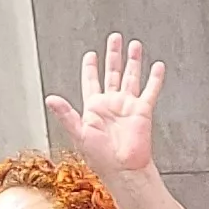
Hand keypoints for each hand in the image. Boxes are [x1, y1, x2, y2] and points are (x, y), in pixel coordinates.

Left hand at [45, 34, 165, 180]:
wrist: (124, 169)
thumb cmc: (101, 158)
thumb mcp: (79, 133)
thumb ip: (66, 114)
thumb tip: (50, 99)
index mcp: (94, 108)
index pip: (91, 81)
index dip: (90, 67)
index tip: (90, 55)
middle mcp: (111, 104)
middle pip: (112, 73)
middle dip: (113, 55)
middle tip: (115, 39)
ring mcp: (128, 106)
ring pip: (131, 77)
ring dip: (133, 61)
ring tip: (135, 45)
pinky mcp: (143, 111)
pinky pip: (150, 91)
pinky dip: (155, 78)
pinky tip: (157, 66)